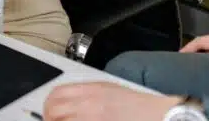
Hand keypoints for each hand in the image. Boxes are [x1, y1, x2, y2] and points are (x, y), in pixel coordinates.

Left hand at [43, 83, 178, 120]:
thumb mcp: (107, 91)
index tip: (50, 116)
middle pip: (53, 111)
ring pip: (61, 120)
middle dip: (51, 119)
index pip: (55, 96)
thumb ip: (85, 96)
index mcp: (89, 90)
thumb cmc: (138, 106)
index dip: (48, 108)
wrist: (160, 115)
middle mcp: (88, 104)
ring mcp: (93, 118)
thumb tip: (66, 106)